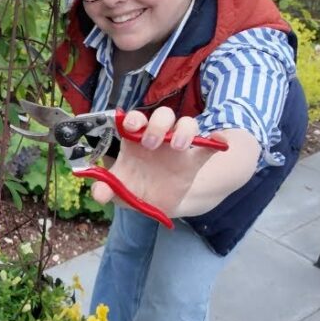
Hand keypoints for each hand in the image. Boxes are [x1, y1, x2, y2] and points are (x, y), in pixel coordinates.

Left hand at [89, 107, 224, 215]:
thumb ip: (105, 190)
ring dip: (184, 130)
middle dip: (156, 124)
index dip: (133, 118)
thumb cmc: (133, 190)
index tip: (131, 127)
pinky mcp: (193, 160)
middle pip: (162, 116)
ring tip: (176, 146)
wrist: (155, 204)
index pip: (135, 120)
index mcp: (135, 141)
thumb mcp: (117, 192)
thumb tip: (99, 193)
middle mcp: (157, 138)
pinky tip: (220, 142)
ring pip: (187, 124)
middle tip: (150, 143)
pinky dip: (217, 141)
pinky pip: (208, 146)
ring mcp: (177, 147)